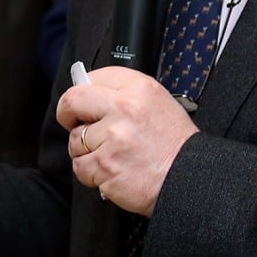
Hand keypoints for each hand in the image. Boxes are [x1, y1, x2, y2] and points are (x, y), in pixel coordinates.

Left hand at [55, 65, 197, 216]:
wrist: (188, 179)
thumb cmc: (175, 146)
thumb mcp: (159, 104)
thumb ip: (126, 95)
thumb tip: (92, 95)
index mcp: (138, 88)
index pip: (94, 77)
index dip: (83, 92)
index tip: (82, 103)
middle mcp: (124, 108)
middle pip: (73, 101)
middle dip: (68, 114)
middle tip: (74, 123)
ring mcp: (113, 137)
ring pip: (76, 140)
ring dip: (86, 151)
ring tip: (110, 155)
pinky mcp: (105, 164)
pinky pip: (80, 167)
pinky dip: (91, 173)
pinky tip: (110, 171)